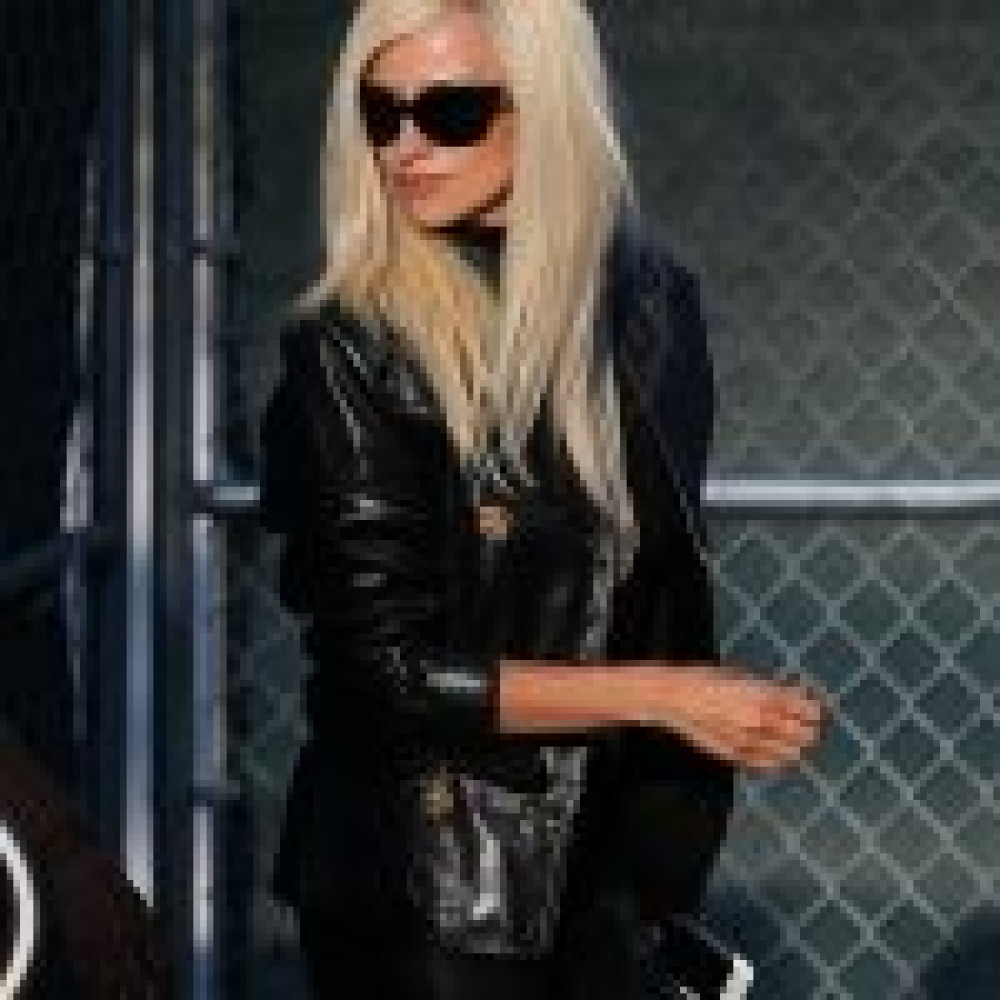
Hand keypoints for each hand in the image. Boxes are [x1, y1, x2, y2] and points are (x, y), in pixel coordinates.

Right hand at [638, 663, 827, 771]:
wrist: (675, 697)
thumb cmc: (707, 679)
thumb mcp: (743, 676)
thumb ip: (771, 690)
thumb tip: (795, 697)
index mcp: (764, 696)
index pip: (806, 709)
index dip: (815, 708)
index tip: (817, 706)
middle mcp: (759, 721)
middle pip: (803, 734)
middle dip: (809, 728)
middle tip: (809, 724)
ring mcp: (747, 741)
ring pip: (788, 753)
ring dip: (795, 746)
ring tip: (794, 740)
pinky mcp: (734, 754)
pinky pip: (765, 764)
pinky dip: (775, 760)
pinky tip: (775, 754)